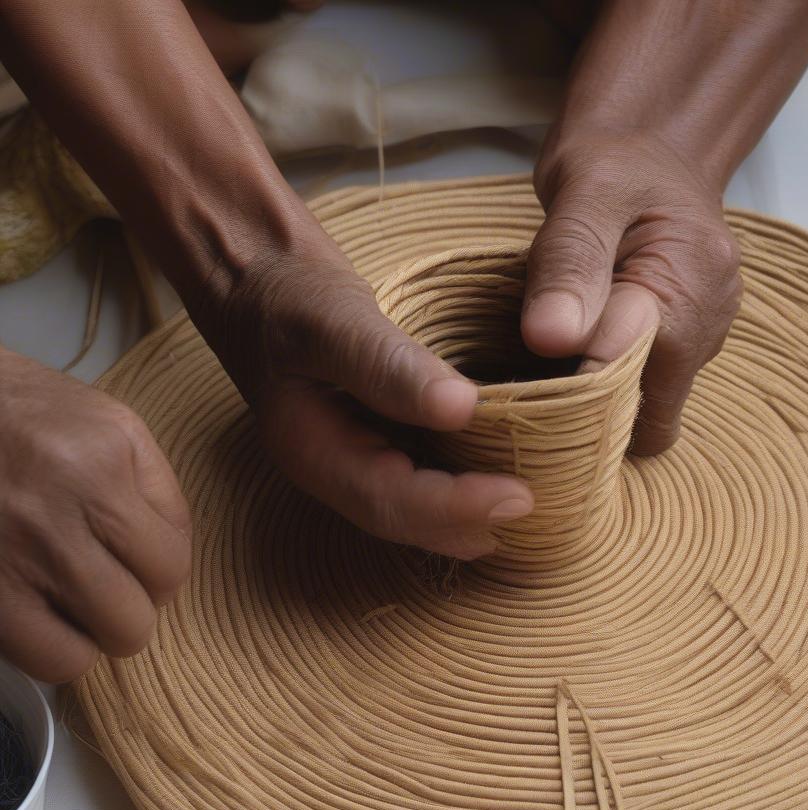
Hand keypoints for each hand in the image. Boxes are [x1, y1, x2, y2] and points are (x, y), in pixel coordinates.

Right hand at [0, 349, 190, 681]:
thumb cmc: (30, 413)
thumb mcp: (114, 427)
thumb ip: (159, 494)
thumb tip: (171, 564)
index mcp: (98, 472)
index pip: (169, 568)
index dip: (162, 572)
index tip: (141, 558)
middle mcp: (48, 521)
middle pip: (129, 623)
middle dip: (130, 611)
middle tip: (109, 584)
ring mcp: (1, 562)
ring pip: (76, 657)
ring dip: (85, 636)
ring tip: (72, 601)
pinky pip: (25, 657)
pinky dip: (41, 647)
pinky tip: (37, 609)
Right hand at [191, 226, 533, 560]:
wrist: (259, 280)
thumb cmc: (287, 295)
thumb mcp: (333, 321)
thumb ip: (388, 367)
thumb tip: (460, 408)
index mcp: (314, 453)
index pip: (392, 501)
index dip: (458, 508)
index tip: (520, 496)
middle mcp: (336, 470)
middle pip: (408, 519)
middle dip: (471, 522)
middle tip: (538, 506)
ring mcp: (354, 459)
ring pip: (416, 508)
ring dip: (470, 515)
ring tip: (529, 507)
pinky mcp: (375, 441)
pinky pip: (422, 478)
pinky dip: (462, 485)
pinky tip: (500, 476)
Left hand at [523, 133, 741, 456]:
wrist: (654, 146)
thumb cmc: (613, 161)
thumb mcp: (582, 192)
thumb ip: (569, 265)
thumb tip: (553, 338)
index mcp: (687, 288)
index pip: (629, 388)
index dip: (574, 400)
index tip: (528, 390)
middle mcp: (708, 324)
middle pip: (646, 417)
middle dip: (590, 414)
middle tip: (535, 381)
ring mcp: (705, 337)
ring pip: (648, 410)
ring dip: (600, 401)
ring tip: (556, 359)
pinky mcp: (691, 343)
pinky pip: (650, 390)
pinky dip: (613, 387)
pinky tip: (583, 354)